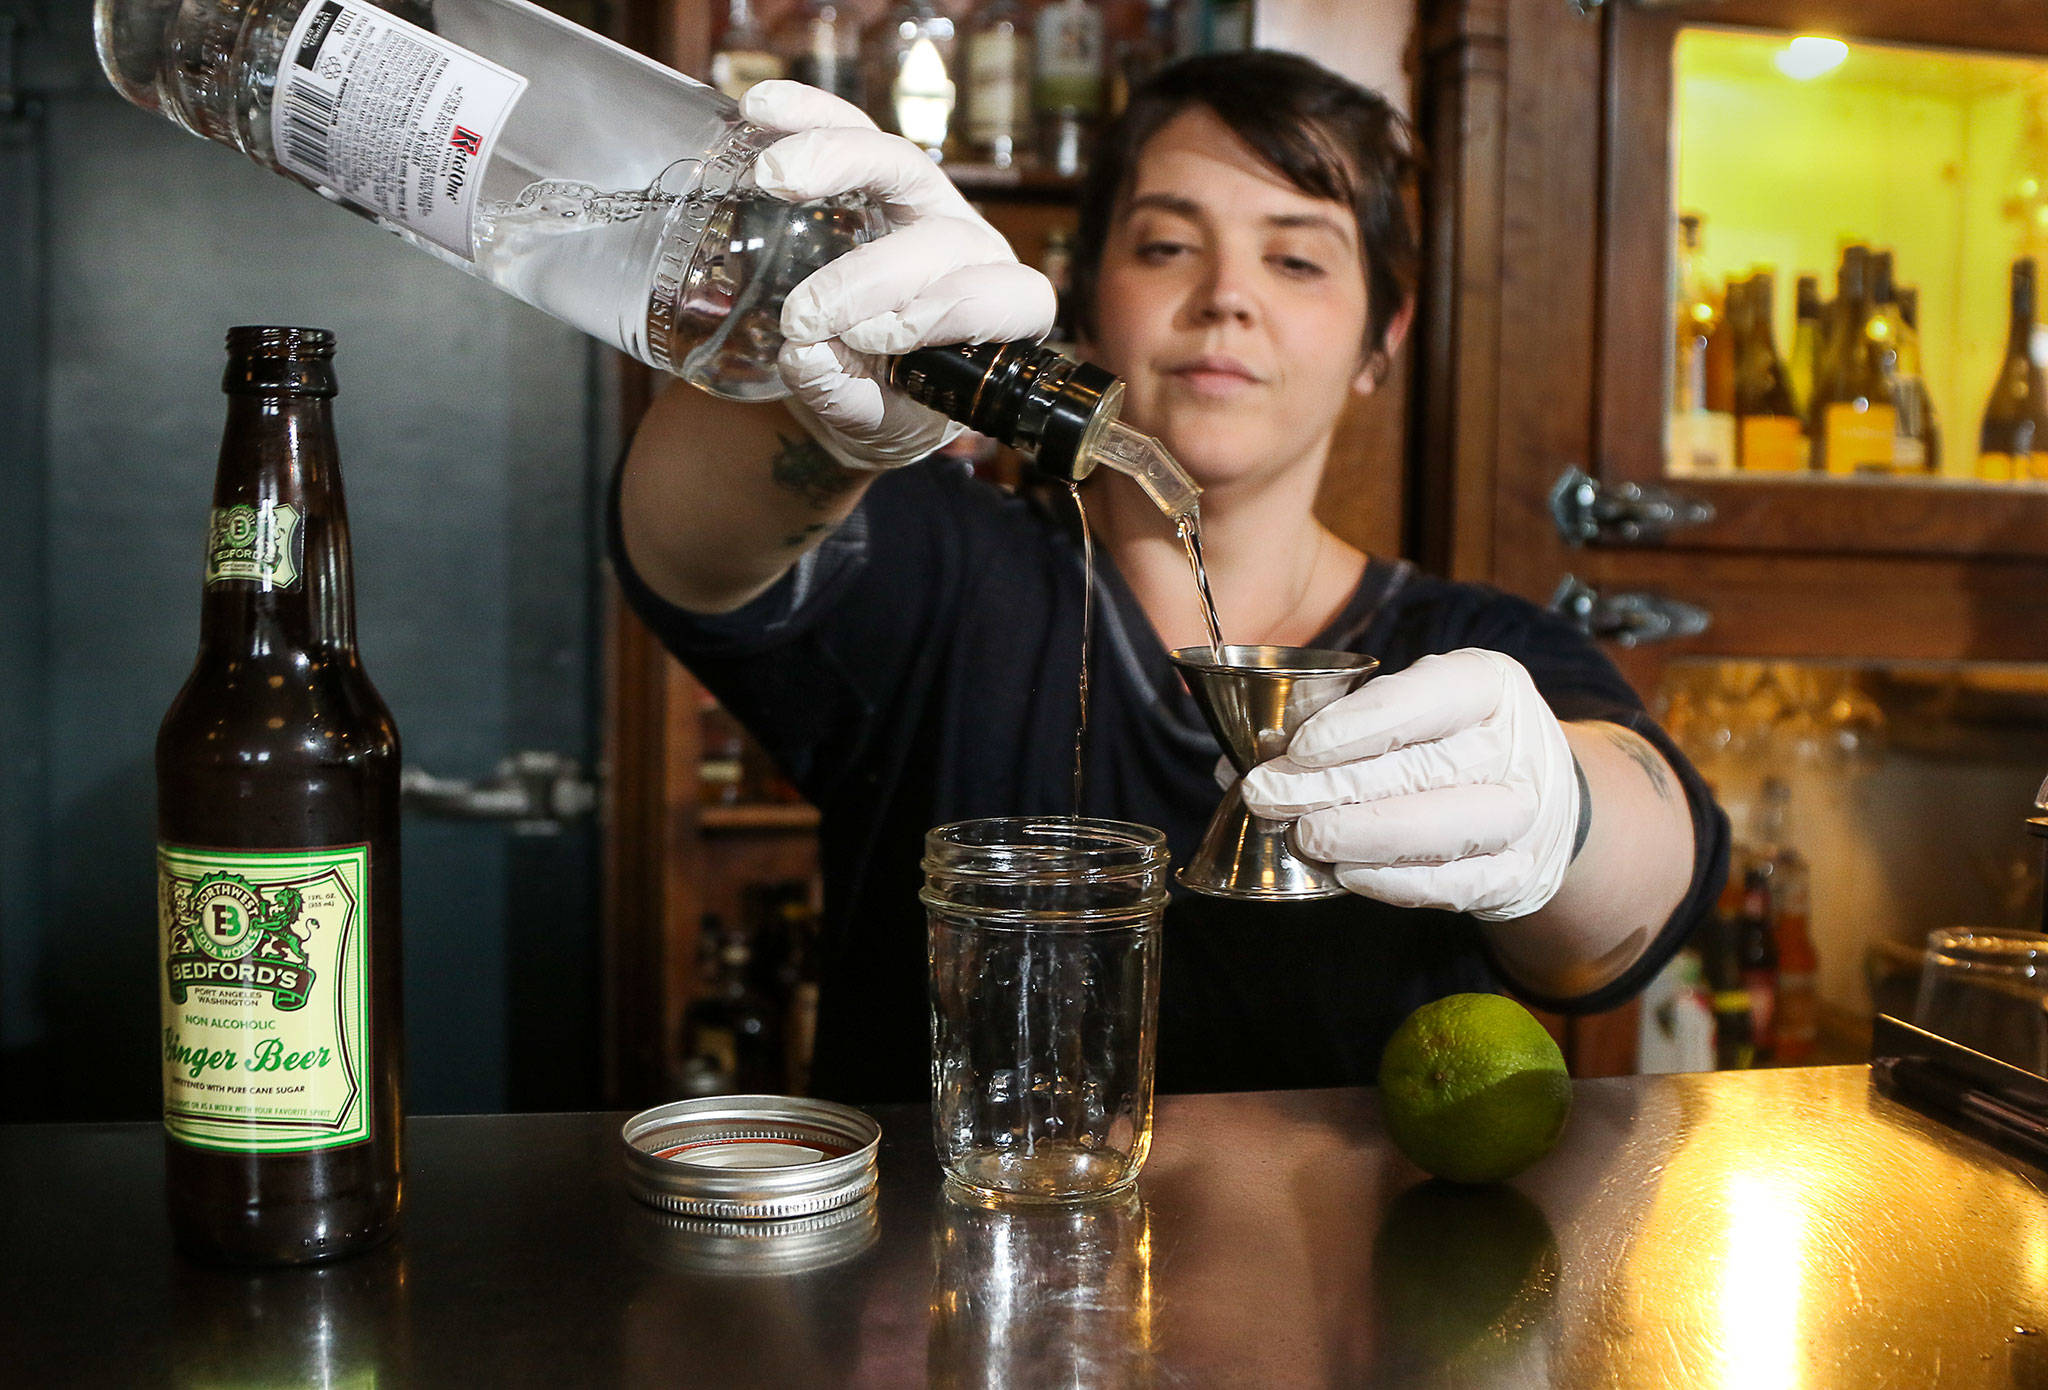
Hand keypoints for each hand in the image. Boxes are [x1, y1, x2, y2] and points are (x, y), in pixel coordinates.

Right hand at [743, 82, 1056, 469]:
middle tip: (806, 313)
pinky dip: (806, 115)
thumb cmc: (889, 404)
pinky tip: (759, 110)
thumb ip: (847, 396)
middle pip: (941, 238)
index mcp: (997, 312)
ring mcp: (925, 202)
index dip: (947, 314)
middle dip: (873, 276)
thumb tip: (804, 357)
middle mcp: (970, 248)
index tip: (878, 340)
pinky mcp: (874, 173)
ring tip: (772, 175)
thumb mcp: (877, 421)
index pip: (999, 298)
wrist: (860, 382)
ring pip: (900, 161)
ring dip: (839, 160)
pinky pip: (850, 129)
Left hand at [1238, 649, 1580, 920]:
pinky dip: (1397, 881)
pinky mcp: (1517, 874)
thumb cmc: (1448, 741)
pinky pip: (1457, 884)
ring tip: (1304, 837)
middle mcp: (1518, 748)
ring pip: (1447, 828)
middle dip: (1336, 785)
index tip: (1300, 748)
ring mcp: (1524, 816)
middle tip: (1267, 797)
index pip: (1432, 697)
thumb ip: (1346, 723)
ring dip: (1365, 835)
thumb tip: (1240, 759)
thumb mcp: (1415, 705)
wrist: (1538, 797)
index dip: (1364, 723)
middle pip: (1426, 768)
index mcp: (1490, 686)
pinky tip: (1348, 873)